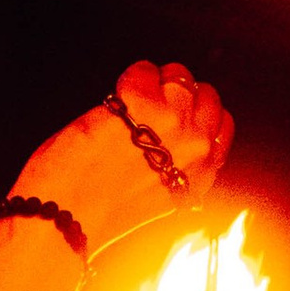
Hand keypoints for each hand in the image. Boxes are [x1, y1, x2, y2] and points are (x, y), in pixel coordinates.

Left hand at [17, 56, 234, 259]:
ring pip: (180, 77)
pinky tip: (116, 95)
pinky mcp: (140, 103)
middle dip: (180, 95)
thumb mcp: (154, 198)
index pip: (223, 126)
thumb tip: (163, 142)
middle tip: (153, 102)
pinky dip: (131, 77)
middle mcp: (195, 149)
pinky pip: (145, 70)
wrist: (66, 219)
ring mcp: (171, 123)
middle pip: (206, 96)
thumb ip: (170, 168)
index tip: (178, 114)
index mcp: (200, 176)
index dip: (198, 114)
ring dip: (157, 81)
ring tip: (133, 97)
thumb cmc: (98, 216)